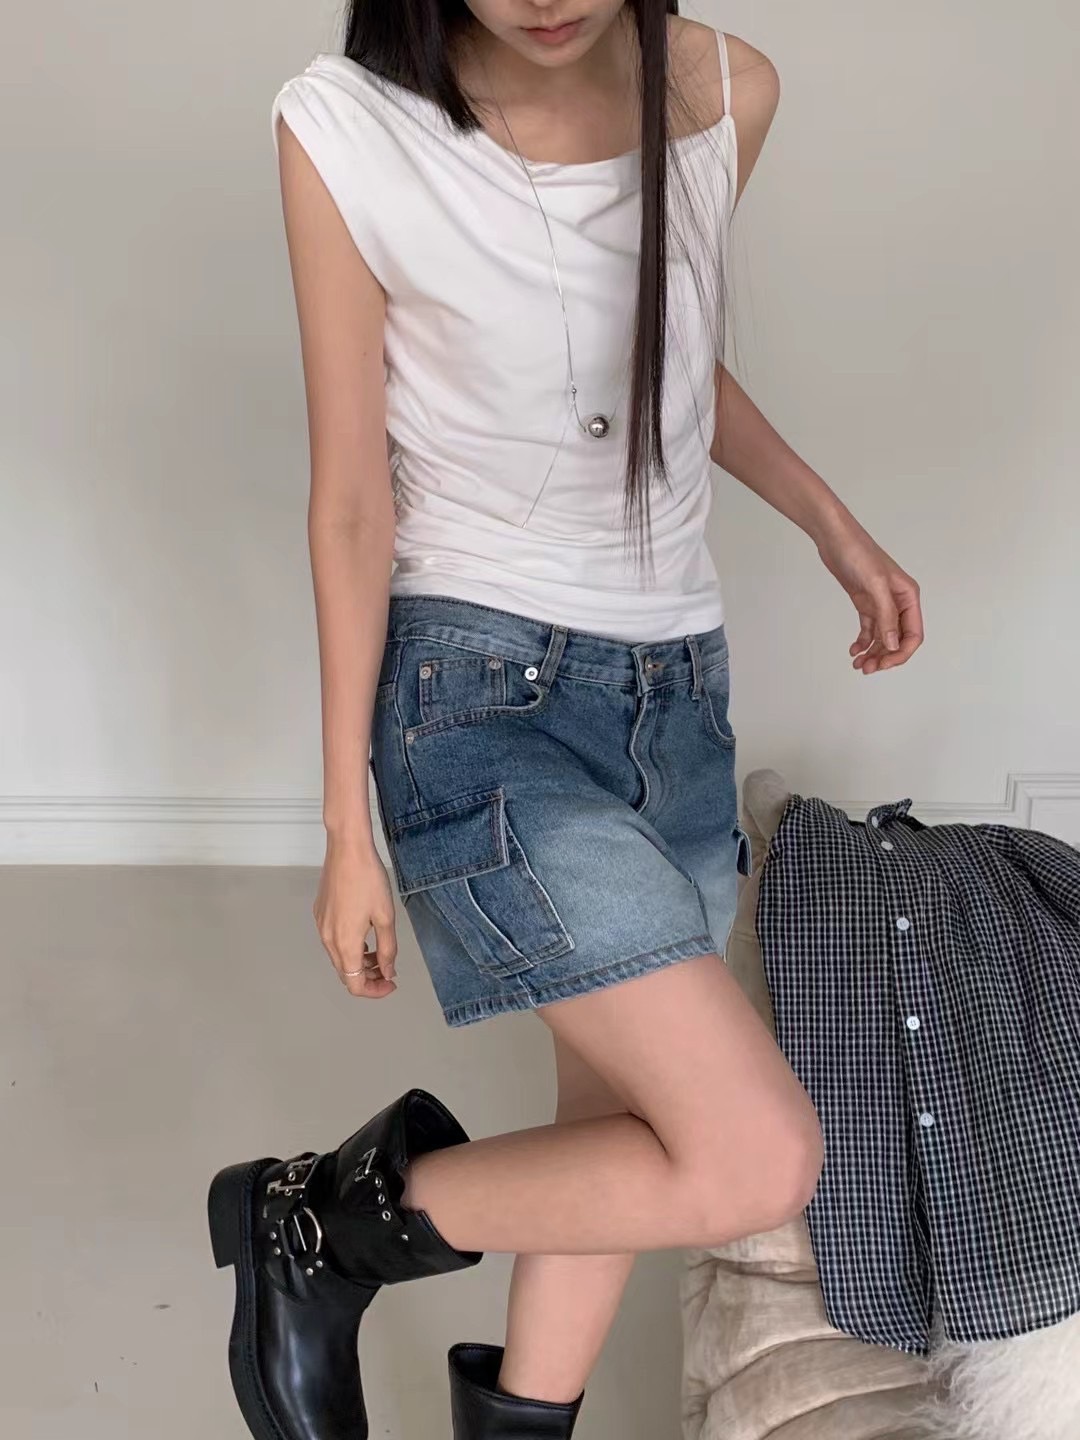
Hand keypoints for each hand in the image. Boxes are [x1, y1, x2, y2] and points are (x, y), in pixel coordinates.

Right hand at [313, 835, 398, 998]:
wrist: (347, 849)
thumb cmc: (369, 879)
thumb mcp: (386, 917)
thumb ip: (387, 949)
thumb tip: (388, 972)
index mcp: (345, 943)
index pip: (355, 985)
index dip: (375, 990)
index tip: (392, 983)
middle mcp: (328, 939)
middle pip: (345, 974)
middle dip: (368, 978)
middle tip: (389, 970)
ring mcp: (321, 926)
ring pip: (338, 958)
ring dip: (358, 963)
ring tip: (378, 953)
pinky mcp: (320, 913)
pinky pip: (332, 941)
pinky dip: (349, 947)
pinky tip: (364, 934)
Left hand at [816, 519, 923, 674]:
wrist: (835, 538)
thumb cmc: (858, 553)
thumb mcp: (874, 585)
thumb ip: (885, 615)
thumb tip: (892, 644)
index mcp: (909, 596)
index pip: (913, 634)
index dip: (900, 653)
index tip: (883, 664)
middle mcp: (898, 602)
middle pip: (897, 639)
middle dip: (884, 657)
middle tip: (866, 668)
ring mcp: (881, 603)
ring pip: (882, 637)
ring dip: (873, 653)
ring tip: (858, 664)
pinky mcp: (866, 602)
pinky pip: (869, 629)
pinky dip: (863, 642)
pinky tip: (853, 650)